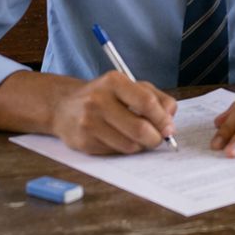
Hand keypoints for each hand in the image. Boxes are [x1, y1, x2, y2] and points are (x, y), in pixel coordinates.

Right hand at [50, 70, 176, 155]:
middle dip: (155, 137)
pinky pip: (114, 152)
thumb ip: (156, 97)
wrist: (63, 106)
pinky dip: (125, 149)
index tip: (169, 128)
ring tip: (142, 139)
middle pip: (138, 127)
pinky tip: (123, 140)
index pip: (146, 102)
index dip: (162, 118)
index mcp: (114, 82)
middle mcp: (98, 101)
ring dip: (141, 146)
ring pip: (128, 144)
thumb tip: (170, 116)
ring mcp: (88, 123)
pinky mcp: (83, 143)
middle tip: (160, 139)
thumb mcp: (131, 86)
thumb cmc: (105, 95)